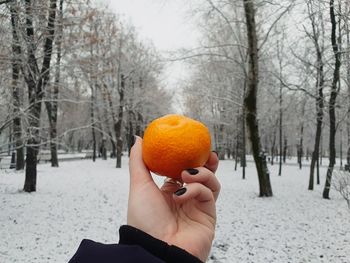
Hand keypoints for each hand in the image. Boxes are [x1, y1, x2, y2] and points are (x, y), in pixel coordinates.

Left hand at [127, 136, 219, 261]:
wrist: (155, 250)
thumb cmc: (144, 220)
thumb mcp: (139, 185)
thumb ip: (139, 161)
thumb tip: (138, 139)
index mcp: (169, 191)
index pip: (183, 169)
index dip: (188, 157)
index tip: (190, 143)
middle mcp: (185, 198)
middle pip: (202, 175)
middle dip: (205, 162)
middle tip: (205, 151)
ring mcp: (197, 207)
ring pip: (210, 183)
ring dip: (201, 173)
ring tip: (186, 174)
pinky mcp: (208, 215)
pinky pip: (208, 194)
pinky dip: (197, 189)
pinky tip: (182, 194)